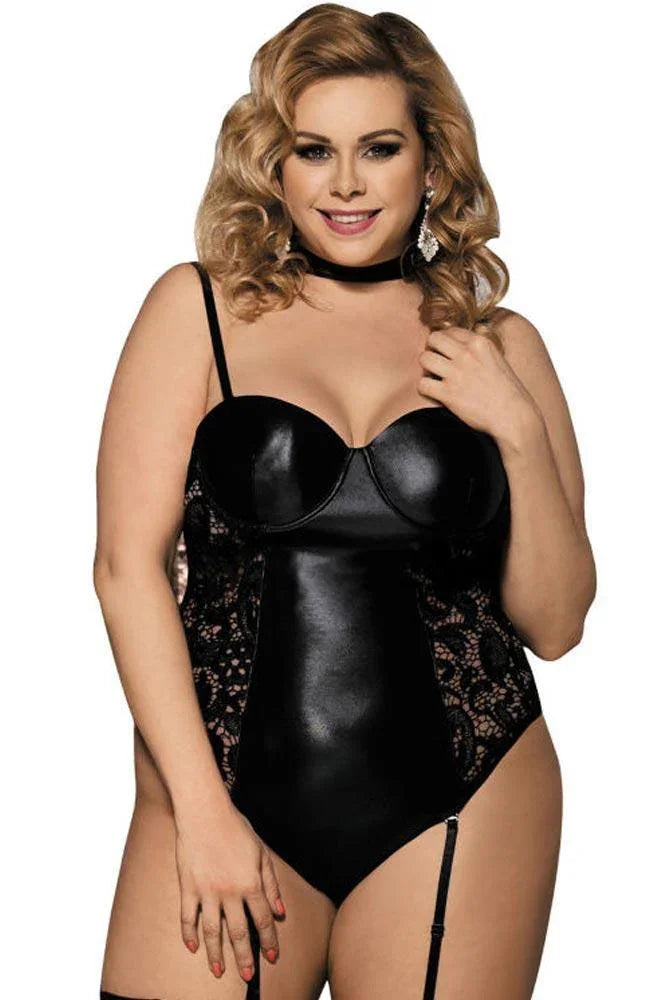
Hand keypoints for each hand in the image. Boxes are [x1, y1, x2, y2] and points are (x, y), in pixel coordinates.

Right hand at [174, 799, 284, 982]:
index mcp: (251, 883)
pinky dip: (189, 934)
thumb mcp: (261, 853)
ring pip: (213, 931)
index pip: (263, 920)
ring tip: (219, 971)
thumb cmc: (235, 828)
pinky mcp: (188, 887)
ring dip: (216, 954)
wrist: (205, 812)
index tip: (272, 957)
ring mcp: (207, 891)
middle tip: (247, 976)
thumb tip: (281, 911)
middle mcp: (230, 891)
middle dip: (245, 957)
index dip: (269, 940)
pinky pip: (188, 917)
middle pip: (239, 932)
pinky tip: (193, 948)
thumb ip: (271, 884)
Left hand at [418, 324, 538, 440]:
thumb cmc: (508, 391)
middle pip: (433, 339)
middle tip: (436, 363)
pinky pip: (422, 384)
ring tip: (434, 378)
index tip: (446, 352)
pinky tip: (435, 393)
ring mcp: (456, 373)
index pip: (451, 330)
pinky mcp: (448, 394)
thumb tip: (479, 328)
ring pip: (424, 359)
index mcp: (480, 343)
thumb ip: (484, 345)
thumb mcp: (499, 358)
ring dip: (426, 369)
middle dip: (431, 350)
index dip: (445, 342)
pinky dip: (425, 389)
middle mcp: (467, 354)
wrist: (513, 416)